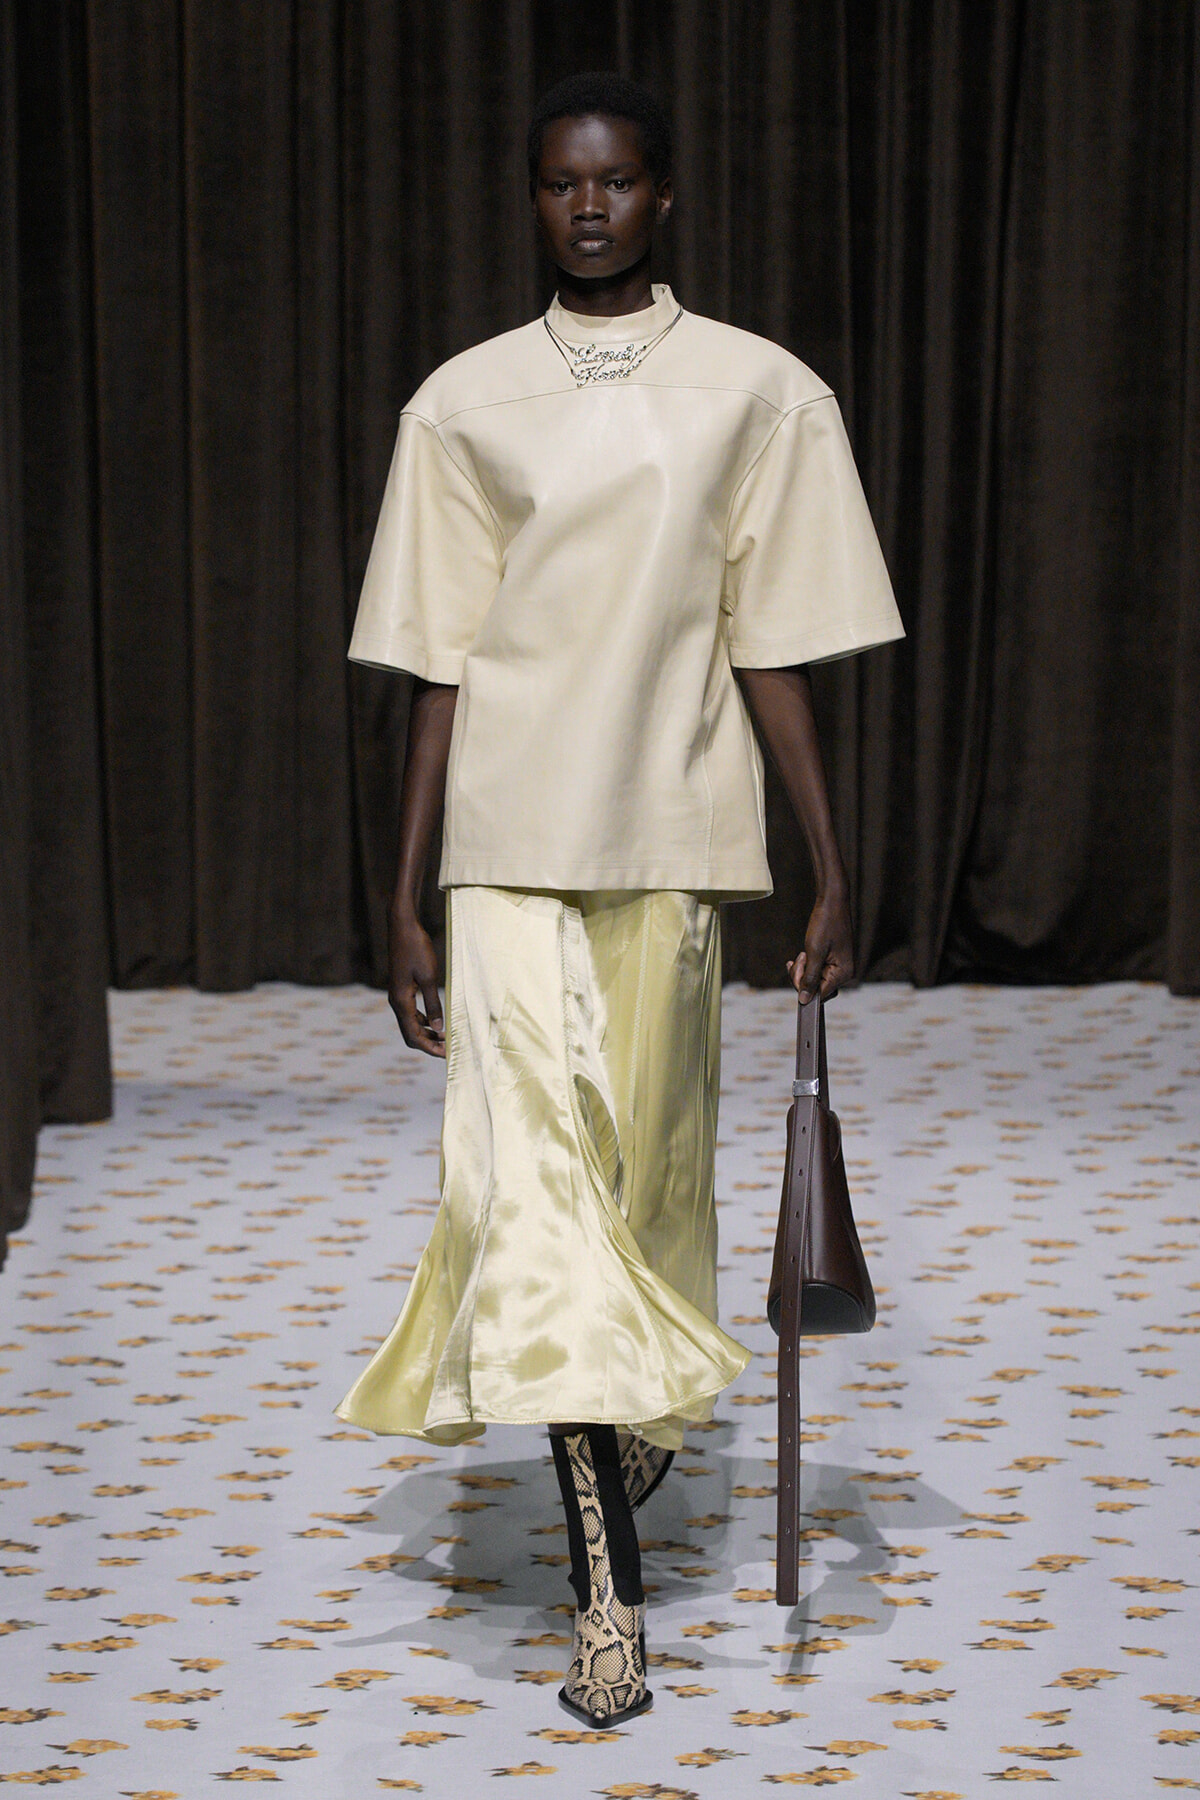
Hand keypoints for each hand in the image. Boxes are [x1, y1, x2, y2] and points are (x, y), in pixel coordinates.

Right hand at [388, 909, 445, 1056]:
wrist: (403, 927)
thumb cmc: (416, 949)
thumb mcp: (429, 977)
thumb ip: (433, 1004)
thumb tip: (439, 1028)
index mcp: (401, 1001)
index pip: (413, 1035)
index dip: (430, 1048)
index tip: (446, 1055)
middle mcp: (396, 1001)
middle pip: (410, 1034)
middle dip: (428, 1044)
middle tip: (448, 1050)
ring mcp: (398, 995)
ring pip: (410, 1024)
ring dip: (427, 1033)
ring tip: (446, 1037)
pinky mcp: (402, 988)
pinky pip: (411, 1012)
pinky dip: (424, 1021)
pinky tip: (437, 1021)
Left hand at [787, 888, 854, 1003]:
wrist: (832, 901)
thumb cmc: (825, 924)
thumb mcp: (813, 953)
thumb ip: (809, 979)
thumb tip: (805, 1001)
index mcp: (844, 973)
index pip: (820, 994)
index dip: (803, 986)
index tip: (794, 970)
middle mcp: (844, 972)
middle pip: (817, 988)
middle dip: (802, 976)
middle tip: (799, 957)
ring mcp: (839, 966)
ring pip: (815, 979)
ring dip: (803, 969)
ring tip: (802, 953)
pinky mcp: (834, 959)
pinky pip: (817, 970)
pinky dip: (806, 964)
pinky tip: (802, 955)